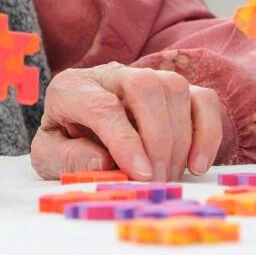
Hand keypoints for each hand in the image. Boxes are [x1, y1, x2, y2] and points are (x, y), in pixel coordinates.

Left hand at [30, 63, 226, 182]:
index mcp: (72, 88)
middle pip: (145, 85)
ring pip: (174, 88)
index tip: (140, 174)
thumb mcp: (48, 158)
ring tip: (168, 177)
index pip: (102, 105)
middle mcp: (110, 74)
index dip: (124, 140)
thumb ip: (66, 159)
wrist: (78, 134)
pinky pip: (202, 99)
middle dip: (156, 138)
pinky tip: (196, 165)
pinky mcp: (176, 92)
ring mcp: (146, 78)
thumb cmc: (65, 145)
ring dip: (179, 139)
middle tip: (155, 180)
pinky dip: (207, 132)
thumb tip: (103, 161)